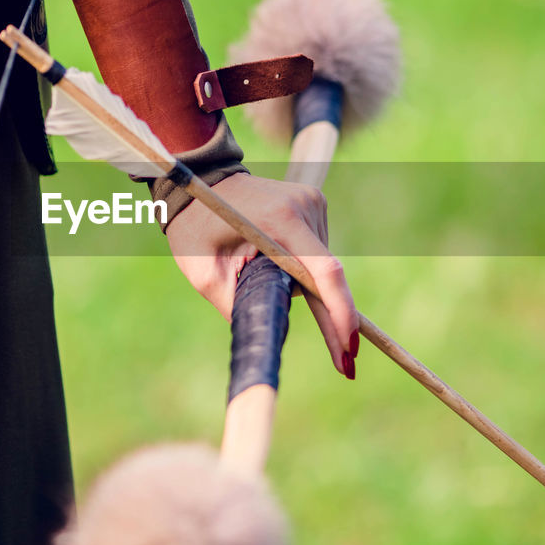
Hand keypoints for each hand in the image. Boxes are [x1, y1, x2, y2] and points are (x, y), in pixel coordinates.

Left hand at [165, 172, 359, 378]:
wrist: (200, 182)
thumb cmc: (195, 228)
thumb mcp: (203, 273)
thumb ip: (236, 306)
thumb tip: (269, 341)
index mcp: (278, 220)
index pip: (323, 271)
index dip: (340, 313)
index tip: (349, 348)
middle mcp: (304, 206)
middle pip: (326, 275)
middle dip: (332, 317)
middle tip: (342, 362)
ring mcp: (312, 201)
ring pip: (321, 264)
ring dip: (305, 285)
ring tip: (258, 271)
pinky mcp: (314, 202)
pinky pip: (315, 249)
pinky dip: (303, 268)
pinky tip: (273, 260)